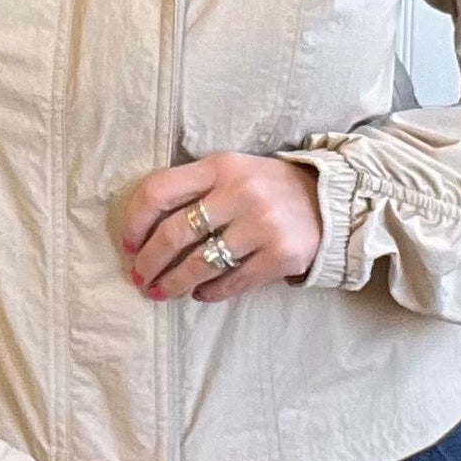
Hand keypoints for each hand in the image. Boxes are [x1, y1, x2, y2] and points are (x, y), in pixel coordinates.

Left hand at [119, 153, 321, 301]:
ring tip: (160, 293)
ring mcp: (263, 226)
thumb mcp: (233, 171)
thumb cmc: (268, 188)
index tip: (128, 243)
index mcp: (221, 166)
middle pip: (174, 233)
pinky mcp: (281, 256)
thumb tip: (144, 231)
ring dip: (173, 283)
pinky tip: (199, 294)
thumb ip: (194, 188)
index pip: (159, 191)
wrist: (332, 200)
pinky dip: (209, 292)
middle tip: (139, 277)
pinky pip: (233, 282)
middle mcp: (240, 193)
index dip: (135, 221)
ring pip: (200, 264)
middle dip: (149, 261)